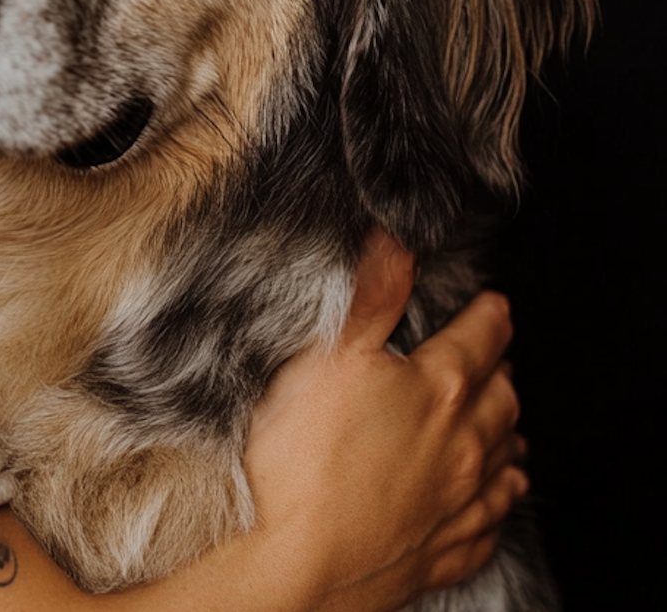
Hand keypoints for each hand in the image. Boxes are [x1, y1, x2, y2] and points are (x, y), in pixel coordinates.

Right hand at [241, 230, 527, 610]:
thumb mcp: (326, 354)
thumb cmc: (303, 457)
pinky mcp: (443, 551)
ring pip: (504, 462)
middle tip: (496, 356)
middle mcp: (463, 446)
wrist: (297, 561)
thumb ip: (369, 296)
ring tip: (505, 422)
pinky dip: (498, 501)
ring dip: (506, 434)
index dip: (490, 316)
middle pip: (501, 399)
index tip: (495, 305)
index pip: (481, 340)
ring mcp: (458, 503)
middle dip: (501, 371)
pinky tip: (492, 497)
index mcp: (438, 389)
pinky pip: (490, 523)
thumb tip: (395, 244)